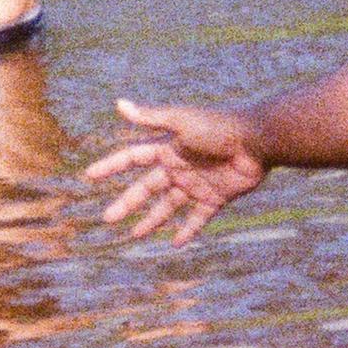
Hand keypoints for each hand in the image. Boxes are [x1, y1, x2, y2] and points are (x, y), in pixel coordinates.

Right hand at [88, 100, 269, 243]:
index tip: (90, 175)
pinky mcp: (215, 198)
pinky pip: (198, 218)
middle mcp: (178, 167)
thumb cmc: (219, 127)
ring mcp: (196, 184)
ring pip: (168, 206)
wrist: (257, 142)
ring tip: (135, 235)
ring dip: (151, 220)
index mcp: (167, 147)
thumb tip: (118, 103)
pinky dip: (187, 230)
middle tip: (107, 218)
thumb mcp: (181, 121)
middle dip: (126, 202)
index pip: (132, 158)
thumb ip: (150, 117)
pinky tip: (176, 243)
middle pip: (146, 188)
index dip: (111, 166)